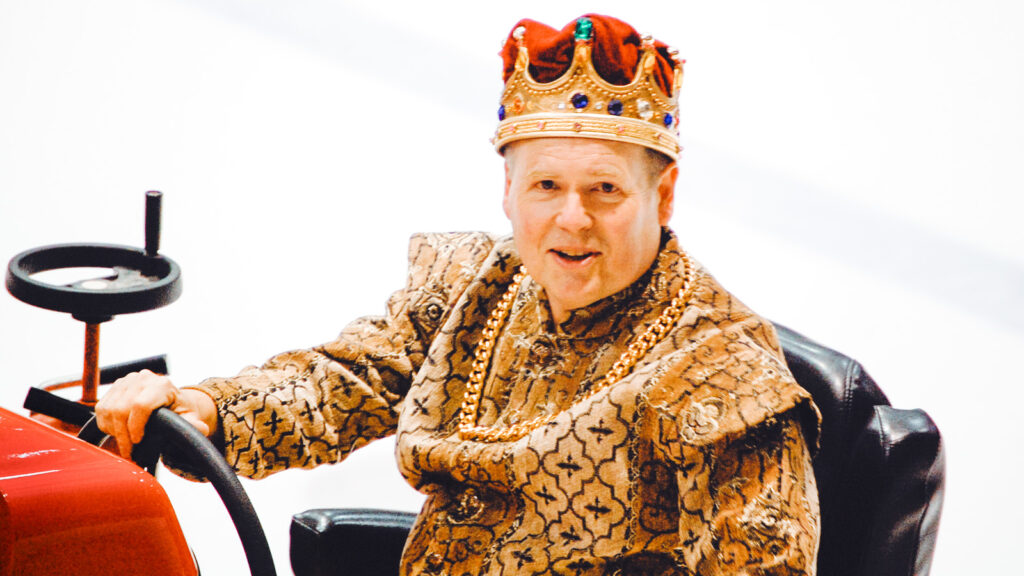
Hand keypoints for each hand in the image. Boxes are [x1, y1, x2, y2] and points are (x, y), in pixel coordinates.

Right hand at [95, 369, 217, 458]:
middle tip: (129, 450)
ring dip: (113, 431)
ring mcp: (126, 380)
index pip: (140, 405)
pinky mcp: (114, 386)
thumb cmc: (179, 410)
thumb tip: (201, 428)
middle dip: (123, 435)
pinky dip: (106, 424)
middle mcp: (142, 378)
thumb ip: (192, 424)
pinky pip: (101, 408)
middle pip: (120, 409)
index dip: (136, 426)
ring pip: (108, 409)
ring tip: (125, 442)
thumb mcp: (189, 417)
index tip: (138, 441)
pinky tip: (118, 431)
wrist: (169, 399)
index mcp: (162, 385)